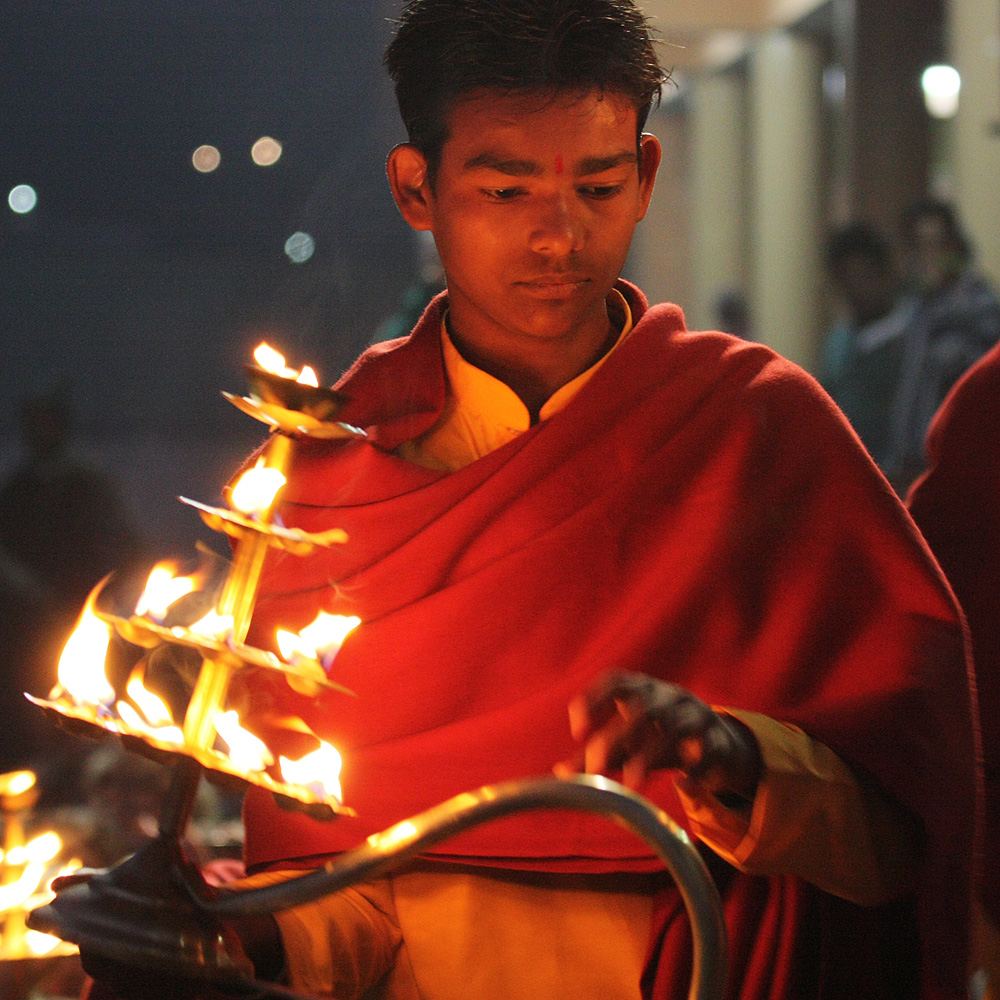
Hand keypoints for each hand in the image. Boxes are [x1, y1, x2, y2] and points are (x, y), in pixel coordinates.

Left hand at [558, 671, 761, 799]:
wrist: (719, 746)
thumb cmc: (660, 739)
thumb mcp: (627, 744)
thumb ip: (595, 756)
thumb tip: (559, 774)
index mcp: (643, 689)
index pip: (615, 680)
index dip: (593, 699)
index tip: (577, 733)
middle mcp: (669, 696)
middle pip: (642, 706)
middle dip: (617, 737)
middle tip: (596, 768)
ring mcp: (698, 714)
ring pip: (675, 726)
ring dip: (650, 755)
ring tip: (632, 785)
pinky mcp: (720, 739)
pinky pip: (708, 750)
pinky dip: (695, 767)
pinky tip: (684, 782)